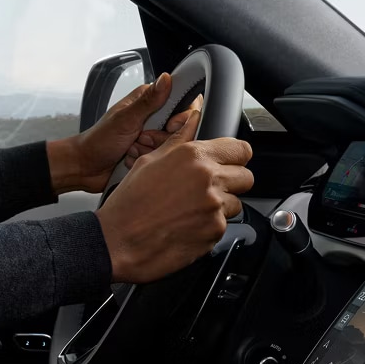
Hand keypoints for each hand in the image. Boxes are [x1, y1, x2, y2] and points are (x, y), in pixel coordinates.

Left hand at [47, 73, 199, 193]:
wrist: (85, 166)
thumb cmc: (98, 140)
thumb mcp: (125, 119)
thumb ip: (149, 100)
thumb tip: (166, 78)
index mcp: (147, 100)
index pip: (182, 101)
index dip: (180, 116)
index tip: (170, 124)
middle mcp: (152, 116)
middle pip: (179, 128)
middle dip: (159, 138)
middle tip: (140, 137)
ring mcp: (152, 136)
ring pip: (171, 145)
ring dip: (150, 150)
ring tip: (131, 148)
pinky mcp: (150, 153)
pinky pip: (162, 159)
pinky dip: (147, 160)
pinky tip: (131, 159)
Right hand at [95, 110, 253, 283]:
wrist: (118, 242)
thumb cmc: (128, 204)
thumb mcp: (148, 162)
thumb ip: (178, 141)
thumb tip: (191, 121)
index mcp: (193, 156)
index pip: (241, 149)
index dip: (235, 156)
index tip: (230, 162)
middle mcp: (209, 180)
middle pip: (246, 177)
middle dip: (232, 182)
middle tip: (209, 188)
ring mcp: (214, 208)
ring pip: (235, 204)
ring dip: (220, 206)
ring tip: (191, 210)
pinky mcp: (214, 233)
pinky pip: (222, 226)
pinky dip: (209, 226)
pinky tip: (186, 225)